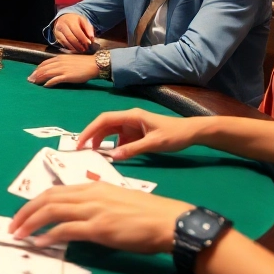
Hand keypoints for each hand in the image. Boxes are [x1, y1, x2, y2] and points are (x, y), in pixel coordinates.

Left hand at [8, 182, 191, 252]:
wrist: (168, 220)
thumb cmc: (147, 213)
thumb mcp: (117, 200)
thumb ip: (97, 203)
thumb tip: (79, 215)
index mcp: (94, 186)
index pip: (56, 191)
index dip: (36, 202)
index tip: (24, 213)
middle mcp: (90, 194)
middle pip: (48, 198)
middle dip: (26, 211)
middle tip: (13, 225)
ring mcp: (94, 210)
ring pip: (52, 211)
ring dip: (31, 222)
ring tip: (19, 234)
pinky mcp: (99, 227)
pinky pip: (67, 229)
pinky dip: (49, 236)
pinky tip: (39, 242)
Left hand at [28, 54, 101, 86]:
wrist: (93, 64)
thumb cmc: (83, 63)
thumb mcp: (70, 60)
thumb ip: (62, 62)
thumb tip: (55, 67)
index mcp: (60, 58)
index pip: (44, 63)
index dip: (37, 68)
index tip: (33, 73)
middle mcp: (59, 62)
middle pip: (43, 68)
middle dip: (35, 74)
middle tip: (30, 80)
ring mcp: (63, 69)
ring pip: (47, 73)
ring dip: (39, 78)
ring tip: (34, 83)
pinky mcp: (67, 76)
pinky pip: (55, 79)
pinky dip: (49, 82)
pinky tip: (45, 85)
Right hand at [51, 13, 95, 51]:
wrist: (64, 18)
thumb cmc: (75, 20)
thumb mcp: (83, 20)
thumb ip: (89, 28)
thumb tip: (92, 38)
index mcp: (70, 21)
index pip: (77, 31)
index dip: (83, 39)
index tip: (89, 44)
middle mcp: (62, 26)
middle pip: (70, 38)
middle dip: (79, 45)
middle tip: (85, 49)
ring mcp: (58, 32)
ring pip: (66, 42)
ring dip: (74, 48)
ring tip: (81, 50)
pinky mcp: (56, 37)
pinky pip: (63, 44)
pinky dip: (70, 48)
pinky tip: (75, 49)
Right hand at [75, 108, 204, 161]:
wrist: (191, 133)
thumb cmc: (174, 134)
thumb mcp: (154, 143)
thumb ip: (133, 150)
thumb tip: (112, 157)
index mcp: (132, 116)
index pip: (105, 120)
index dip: (91, 130)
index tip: (81, 142)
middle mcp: (129, 119)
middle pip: (104, 125)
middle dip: (92, 136)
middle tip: (82, 150)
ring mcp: (132, 127)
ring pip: (110, 132)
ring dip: (101, 142)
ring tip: (94, 154)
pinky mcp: (136, 134)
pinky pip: (119, 139)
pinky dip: (113, 147)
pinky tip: (110, 155)